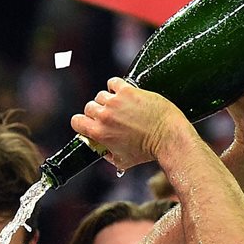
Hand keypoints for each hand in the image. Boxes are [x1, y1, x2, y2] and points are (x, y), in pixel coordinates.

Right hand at [71, 78, 191, 170]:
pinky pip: (113, 82)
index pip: (76, 121)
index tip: (89, 123)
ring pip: (101, 95)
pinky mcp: (128, 91)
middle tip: (109, 116)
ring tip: (120, 106)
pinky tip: (122, 93)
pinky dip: (115, 87)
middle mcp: (105, 116)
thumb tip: (103, 151)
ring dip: (108, 100)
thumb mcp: (122, 161)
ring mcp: (116, 102)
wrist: (167, 137)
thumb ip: (108, 156)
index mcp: (99, 133)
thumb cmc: (147, 151)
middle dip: (97, 112)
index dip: (82, 122)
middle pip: (89, 107)